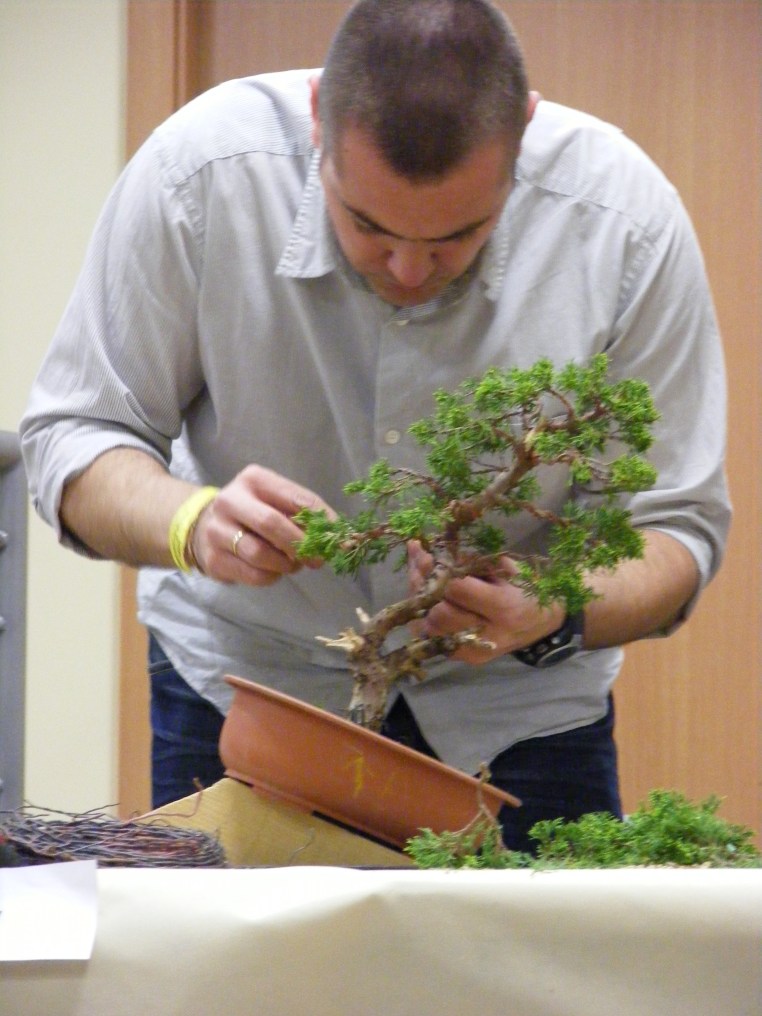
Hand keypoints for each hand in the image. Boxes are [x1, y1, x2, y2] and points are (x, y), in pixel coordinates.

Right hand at [191, 465, 333, 585]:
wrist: (203, 527)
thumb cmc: (252, 513)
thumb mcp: (273, 501)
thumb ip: (301, 513)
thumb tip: (337, 536)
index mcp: (253, 479)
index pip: (295, 498)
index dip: (322, 519)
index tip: (341, 538)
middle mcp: (230, 500)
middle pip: (272, 524)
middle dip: (301, 545)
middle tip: (318, 560)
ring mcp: (217, 530)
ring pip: (261, 554)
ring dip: (286, 564)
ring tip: (293, 565)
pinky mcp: (214, 559)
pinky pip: (253, 574)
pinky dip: (272, 577)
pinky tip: (274, 571)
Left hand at [407, 541, 563, 663]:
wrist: (543, 623)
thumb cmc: (526, 588)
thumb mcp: (507, 568)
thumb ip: (473, 563)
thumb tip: (436, 553)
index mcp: (504, 607)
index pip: (458, 590)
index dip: (441, 572)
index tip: (431, 556)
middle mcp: (488, 634)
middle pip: (439, 614)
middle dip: (426, 587)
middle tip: (421, 563)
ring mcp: (474, 651)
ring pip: (429, 628)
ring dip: (419, 600)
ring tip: (417, 572)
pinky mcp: (464, 658)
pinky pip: (431, 638)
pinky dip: (421, 615)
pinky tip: (419, 594)